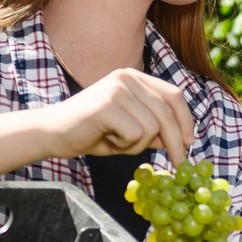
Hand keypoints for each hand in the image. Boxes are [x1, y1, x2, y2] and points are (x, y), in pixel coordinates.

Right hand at [52, 68, 192, 162]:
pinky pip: (135, 134)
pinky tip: (107, 139)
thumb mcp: (129, 130)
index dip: (186, 120)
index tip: (189, 143)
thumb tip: (180, 139)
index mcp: (134, 77)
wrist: (52, 133)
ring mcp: (117, 89)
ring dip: (138, 145)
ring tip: (116, 141)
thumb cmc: (91, 132)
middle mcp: (127, 77)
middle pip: (166, 113)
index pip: (173, 95)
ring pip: (151, 127)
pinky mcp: (108, 105)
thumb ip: (153, 130)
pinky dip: (125, 146)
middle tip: (178, 164)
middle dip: (175, 143)